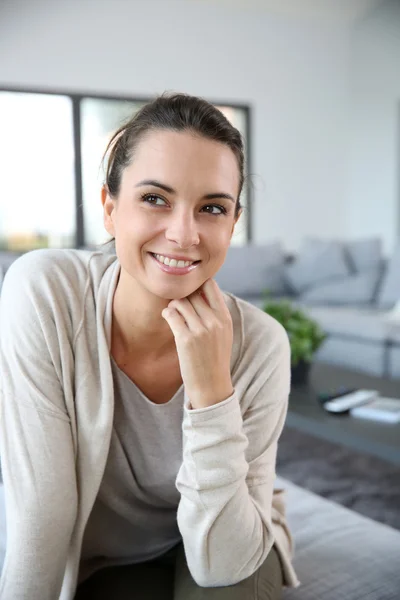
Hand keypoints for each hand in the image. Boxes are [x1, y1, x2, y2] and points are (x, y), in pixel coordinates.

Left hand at [161, 279, 233, 408]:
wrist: (211, 386)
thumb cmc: (214, 358)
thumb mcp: (223, 333)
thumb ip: (215, 312)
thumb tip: (200, 290)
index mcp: (225, 317)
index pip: (210, 285)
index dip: (197, 284)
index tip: (190, 292)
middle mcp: (215, 321)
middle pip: (192, 292)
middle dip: (183, 296)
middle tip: (179, 306)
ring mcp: (200, 329)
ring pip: (180, 301)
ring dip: (173, 305)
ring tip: (174, 314)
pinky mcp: (186, 339)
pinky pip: (171, 314)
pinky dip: (167, 314)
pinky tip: (168, 319)